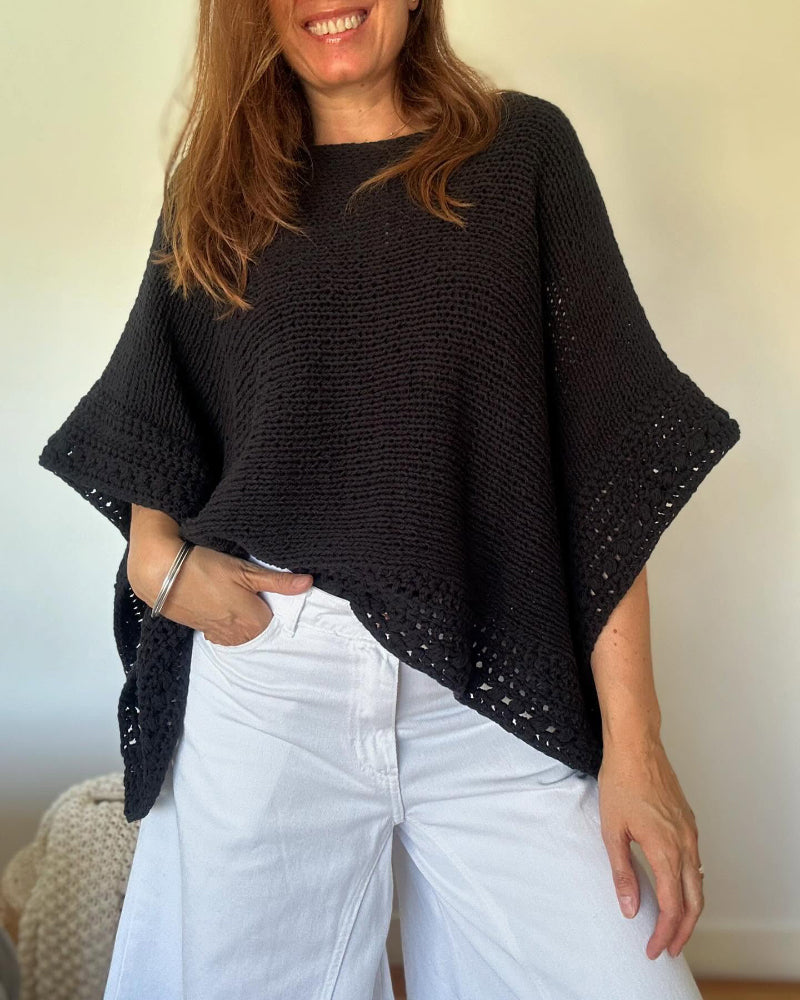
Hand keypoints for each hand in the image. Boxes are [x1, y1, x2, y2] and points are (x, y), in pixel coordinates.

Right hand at [128, 540, 313, 644]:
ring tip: (242, 603)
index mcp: (253, 621)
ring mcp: (218, 634)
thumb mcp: (245, 571)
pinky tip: (225, 610)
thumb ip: (278, 582)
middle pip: (260, 633)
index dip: (280, 611)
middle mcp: (237, 634)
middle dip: (264, 620)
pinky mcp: (202, 630)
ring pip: (242, 636)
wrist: (161, 574)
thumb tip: (308, 584)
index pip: (278, 626)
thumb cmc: (205, 568)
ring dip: (246, 625)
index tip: (279, 600)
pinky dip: (228, 627)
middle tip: (260, 599)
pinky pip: (224, 636)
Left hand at [596, 736, 703, 960]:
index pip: (671, 907)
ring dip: (689, 910)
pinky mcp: (688, 822)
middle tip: (669, 949)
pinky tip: (677, 888)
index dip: (663, 933)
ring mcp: (690, 832)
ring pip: (699, 884)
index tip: (653, 948)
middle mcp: (685, 844)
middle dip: (683, 931)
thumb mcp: (613, 830)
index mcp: (665, 850)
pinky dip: (691, 886)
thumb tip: (629, 909)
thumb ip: (623, 873)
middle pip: (694, 902)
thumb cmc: (621, 782)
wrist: (637, 747)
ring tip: (673, 926)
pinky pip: (697, 863)